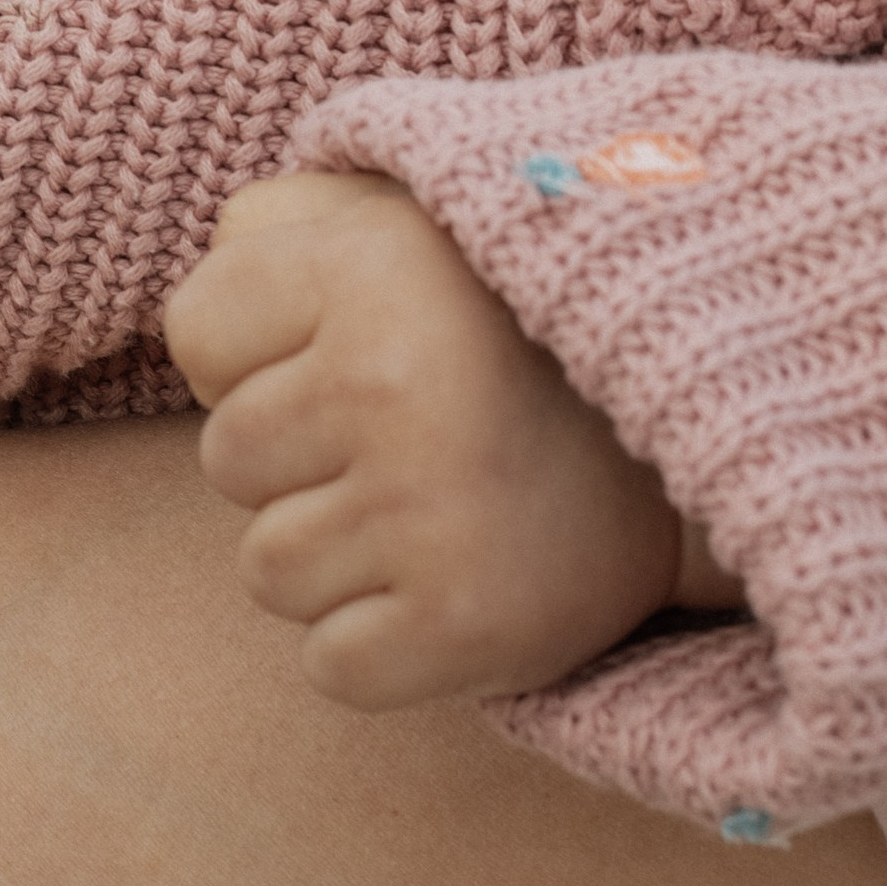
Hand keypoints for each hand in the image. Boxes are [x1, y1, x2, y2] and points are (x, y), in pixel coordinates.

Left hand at [165, 171, 740, 713]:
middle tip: (407, 437)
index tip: (347, 347)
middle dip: (298, 457)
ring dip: (336, 553)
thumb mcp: (403, 223)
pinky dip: (381, 642)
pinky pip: (330, 664)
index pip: (196, 332)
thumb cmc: (507, 325)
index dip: (255, 350)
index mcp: (369, 266)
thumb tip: (203, 288)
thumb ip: (285, 221)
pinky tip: (449, 581)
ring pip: (266, 568)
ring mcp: (427, 510)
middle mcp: (389, 380)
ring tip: (433, 507)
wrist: (690, 442)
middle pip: (225, 458)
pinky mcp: (465, 624)